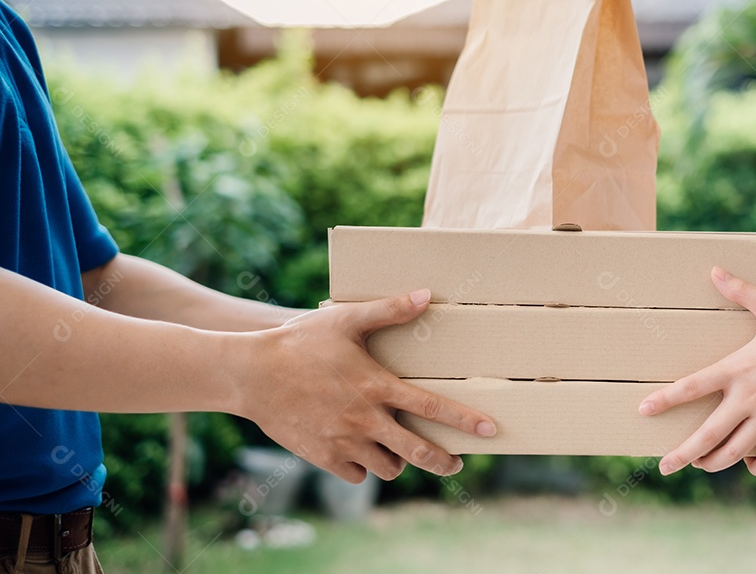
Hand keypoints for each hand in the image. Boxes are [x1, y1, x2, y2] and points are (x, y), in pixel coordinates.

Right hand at [236, 289, 496, 482]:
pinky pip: (357, 475)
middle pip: (418, 451)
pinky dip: (364, 467)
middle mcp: (365, 419)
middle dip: (444, 461)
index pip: (432, 406)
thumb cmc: (300, 342)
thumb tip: (426, 295)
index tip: (490, 431)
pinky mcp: (323, 457)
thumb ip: (389, 310)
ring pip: (388, 466)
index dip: (464, 421)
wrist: (250, 373)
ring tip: (397, 447)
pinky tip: (362, 451)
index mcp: (377, 386)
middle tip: (455, 463)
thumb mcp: (345, 319)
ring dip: (398, 460)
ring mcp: (344, 441)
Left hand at [640, 267, 755, 475]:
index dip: (666, 399)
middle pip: (709, 434)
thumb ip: (742, 291)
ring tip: (698, 464)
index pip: (694, 386)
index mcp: (741, 368)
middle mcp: (752, 399)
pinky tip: (747, 463)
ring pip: (735, 452)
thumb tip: (715, 270)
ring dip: (713, 462)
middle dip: (683, 453)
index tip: (643, 410)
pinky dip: (755, 465)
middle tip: (663, 466)